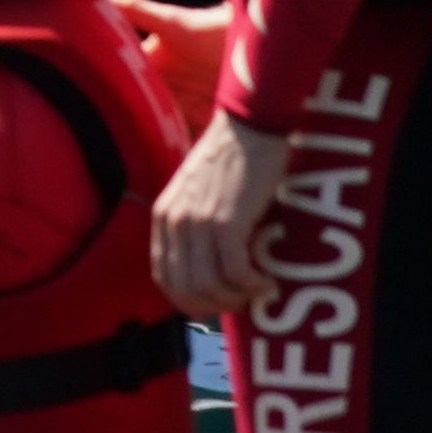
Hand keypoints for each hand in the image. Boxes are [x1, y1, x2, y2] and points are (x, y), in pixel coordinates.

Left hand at [148, 116, 289, 316]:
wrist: (249, 126)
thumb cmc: (232, 159)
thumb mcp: (198, 193)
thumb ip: (196, 225)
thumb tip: (211, 269)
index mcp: (163, 216)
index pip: (164, 276)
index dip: (190, 300)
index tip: (217, 305)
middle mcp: (174, 221)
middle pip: (184, 288)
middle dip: (215, 306)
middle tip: (243, 302)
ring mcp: (198, 221)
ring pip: (208, 285)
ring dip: (236, 299)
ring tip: (258, 292)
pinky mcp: (226, 221)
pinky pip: (235, 271)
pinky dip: (253, 285)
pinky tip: (268, 281)